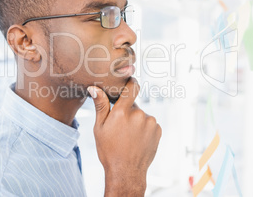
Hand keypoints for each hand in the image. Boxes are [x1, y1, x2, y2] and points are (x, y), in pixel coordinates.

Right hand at [87, 78, 161, 195]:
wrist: (126, 172)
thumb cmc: (109, 150)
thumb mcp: (100, 128)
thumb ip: (101, 105)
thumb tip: (94, 88)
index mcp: (122, 112)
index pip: (131, 87)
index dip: (131, 82)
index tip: (130, 81)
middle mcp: (138, 114)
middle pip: (133, 105)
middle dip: (127, 111)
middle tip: (120, 127)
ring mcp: (150, 122)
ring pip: (141, 115)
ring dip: (136, 121)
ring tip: (129, 136)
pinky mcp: (158, 130)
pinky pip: (149, 123)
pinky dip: (144, 128)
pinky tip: (137, 139)